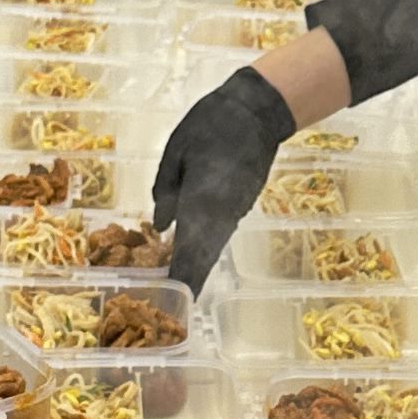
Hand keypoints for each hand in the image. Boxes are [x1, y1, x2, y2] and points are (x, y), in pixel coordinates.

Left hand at [152, 67, 299, 295]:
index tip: (172, 300)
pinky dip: (206, 245)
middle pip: (204, 255)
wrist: (257, 111)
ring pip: (214, 244)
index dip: (179, 276)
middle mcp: (221, 211)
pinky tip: (193, 252)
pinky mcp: (243, 203)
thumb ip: (166, 190)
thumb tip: (160, 225)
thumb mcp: (176, 151)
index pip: (188, 246)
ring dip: (197, 265)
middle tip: (174, 306)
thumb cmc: (210, 124)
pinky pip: (221, 230)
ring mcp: (236, 209)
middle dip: (189, 280)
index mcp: (200, 198)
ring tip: (179, 285)